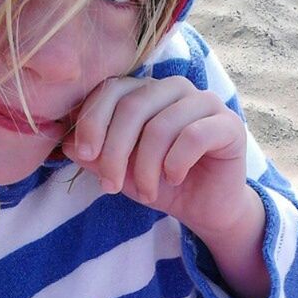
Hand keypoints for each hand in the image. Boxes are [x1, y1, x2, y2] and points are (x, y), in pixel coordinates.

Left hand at [61, 76, 250, 240]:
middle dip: (115, 151)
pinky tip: (173, 179)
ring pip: (161, 125)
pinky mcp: (228, 125)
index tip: (85, 156)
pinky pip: (193, 136)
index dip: (93, 121)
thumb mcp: (122, 172)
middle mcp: (175, 88)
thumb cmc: (163, 184)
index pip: (112, 90)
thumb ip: (96, 156)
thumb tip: (69, 143)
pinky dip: (175, 163)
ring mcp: (205, 102)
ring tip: (146, 192)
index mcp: (147, 91)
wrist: (206, 208)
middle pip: (133, 106)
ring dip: (146, 167)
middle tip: (110, 186)